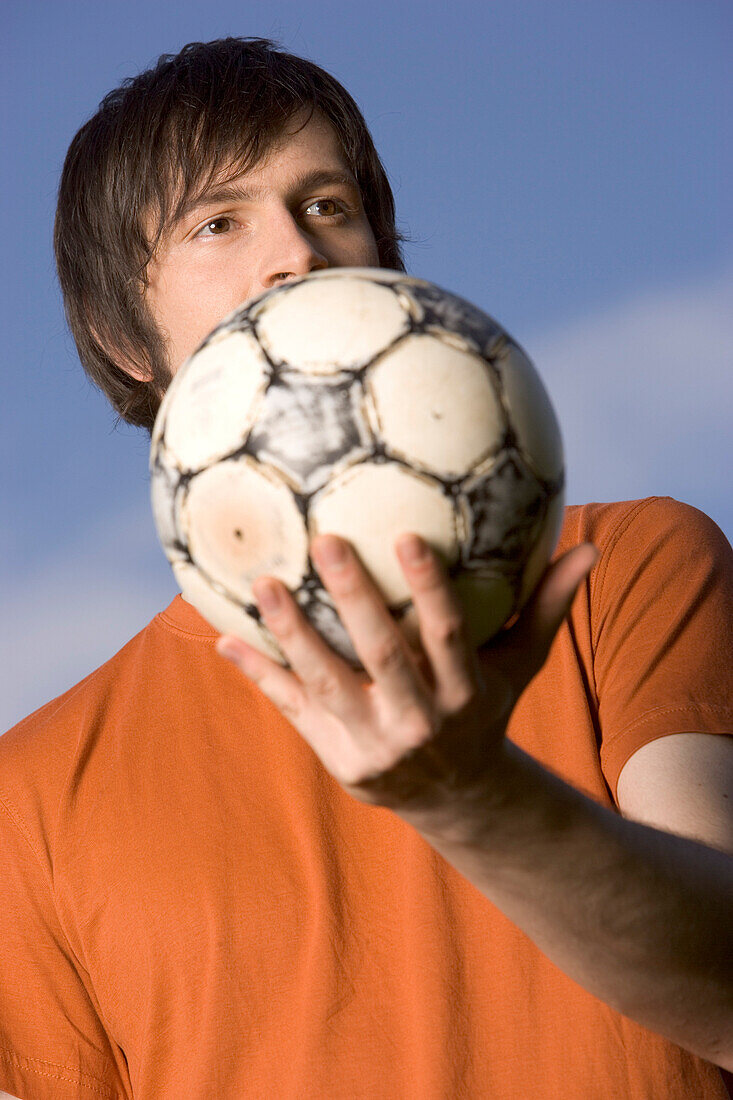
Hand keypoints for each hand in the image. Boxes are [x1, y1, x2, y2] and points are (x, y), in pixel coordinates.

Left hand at [216, 533, 597, 825]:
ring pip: (327, 683)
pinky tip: (222, 640)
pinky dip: (259, 676)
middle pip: (382, 657)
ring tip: (261, 582)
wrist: (455, 796)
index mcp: (464, 693)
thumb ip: (547, 605)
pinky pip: (292, 710)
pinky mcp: (336, 756)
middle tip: (324, 540)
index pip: (447, 637)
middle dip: (353, 600)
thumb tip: (591, 547)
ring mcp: (372, 743)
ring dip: (291, 633)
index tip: (407, 535)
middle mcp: (419, 721)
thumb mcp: (520, 664)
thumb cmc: (485, 707)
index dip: (428, 591)